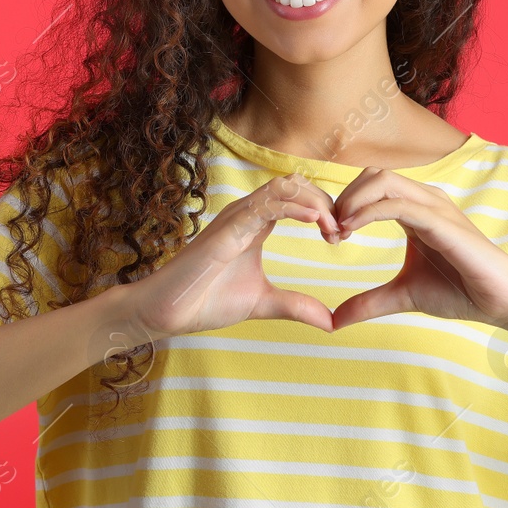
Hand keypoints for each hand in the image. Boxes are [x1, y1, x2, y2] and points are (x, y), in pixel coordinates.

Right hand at [124, 171, 341, 339]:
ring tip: (332, 227)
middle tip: (341, 233)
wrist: (166, 312)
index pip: (296, 197)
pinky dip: (294, 207)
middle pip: (295, 184)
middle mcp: (246, 213)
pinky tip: (314, 220)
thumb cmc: (206, 301)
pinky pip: (265, 206)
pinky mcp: (227, 230)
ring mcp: (235, 218)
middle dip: (325, 202)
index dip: (324, 210)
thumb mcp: (264, 303)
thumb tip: (331, 322)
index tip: (339, 238)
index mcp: (255, 224)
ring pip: (283, 187)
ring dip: (314, 202)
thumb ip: (296, 306)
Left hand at [329, 167, 507, 332]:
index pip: (372, 186)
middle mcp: (426, 201)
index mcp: (416, 210)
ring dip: (353, 201)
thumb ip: (370, 302)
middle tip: (330, 232)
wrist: (501, 302)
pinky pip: (399, 204)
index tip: (330, 236)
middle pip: (374, 175)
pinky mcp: (443, 223)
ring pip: (384, 181)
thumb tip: (334, 321)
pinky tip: (352, 229)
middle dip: (344, 198)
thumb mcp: (403, 296)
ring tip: (339, 231)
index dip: (345, 204)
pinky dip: (369, 212)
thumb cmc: (460, 292)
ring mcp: (436, 208)